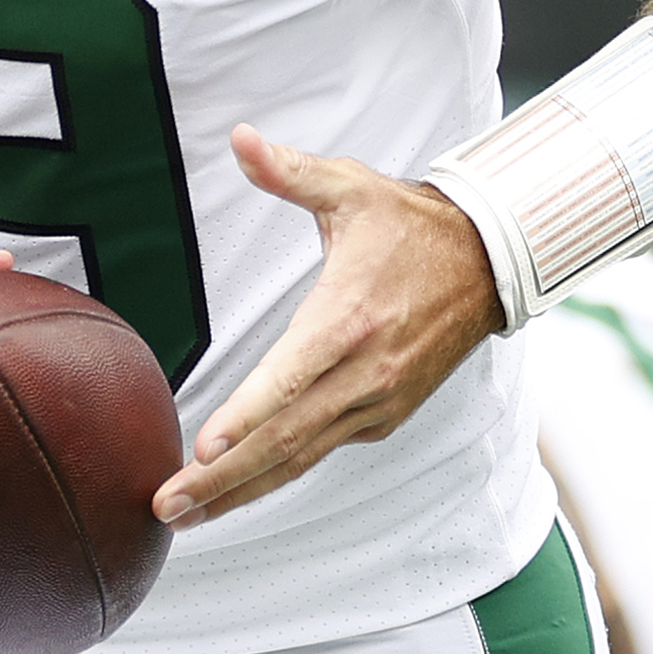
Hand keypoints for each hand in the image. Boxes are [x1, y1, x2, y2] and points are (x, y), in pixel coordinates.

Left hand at [152, 124, 502, 528]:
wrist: (486, 264)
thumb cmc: (409, 225)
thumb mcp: (350, 188)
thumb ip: (289, 171)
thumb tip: (241, 139)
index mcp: (348, 318)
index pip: (289, 379)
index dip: (246, 418)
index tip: (203, 449)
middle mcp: (364, 373)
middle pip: (284, 439)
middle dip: (222, 479)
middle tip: (166, 505)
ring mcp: (375, 402)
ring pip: (299, 459)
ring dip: (241, 492)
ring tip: (186, 515)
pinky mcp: (382, 416)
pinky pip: (321, 453)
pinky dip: (276, 476)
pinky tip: (235, 491)